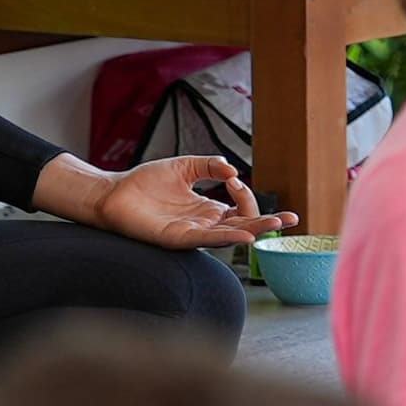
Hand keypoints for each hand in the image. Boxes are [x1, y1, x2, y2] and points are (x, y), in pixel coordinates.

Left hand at [63, 155, 296, 251]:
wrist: (114, 192)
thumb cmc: (146, 182)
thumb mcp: (185, 166)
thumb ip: (210, 165)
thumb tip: (233, 170)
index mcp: (207, 210)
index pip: (240, 209)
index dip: (246, 196)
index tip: (233, 180)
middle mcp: (203, 224)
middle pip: (243, 226)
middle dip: (268, 223)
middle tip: (292, 219)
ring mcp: (191, 233)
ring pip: (229, 236)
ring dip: (253, 230)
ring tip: (275, 225)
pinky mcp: (175, 238)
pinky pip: (205, 240)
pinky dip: (225, 237)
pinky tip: (243, 235)